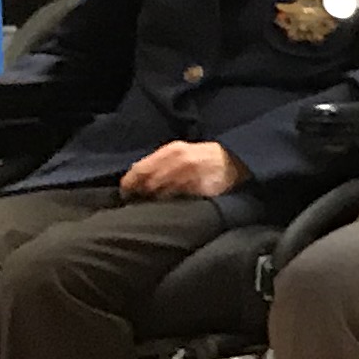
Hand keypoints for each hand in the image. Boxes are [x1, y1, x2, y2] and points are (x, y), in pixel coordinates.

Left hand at [118, 139, 241, 199]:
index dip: (129, 185)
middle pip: (148, 184)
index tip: (126, 195)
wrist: (232, 162)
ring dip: (155, 203)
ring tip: (155, 207)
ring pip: (161, 195)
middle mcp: (178, 162)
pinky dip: (171, 206)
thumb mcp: (178, 152)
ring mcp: (190, 176)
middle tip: (139, 203)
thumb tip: (132, 179)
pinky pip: (178, 202)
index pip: (139, 170)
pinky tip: (171, 207)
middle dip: (141, 195)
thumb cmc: (200, 158)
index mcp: (170, 151)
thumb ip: (156, 163)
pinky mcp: (201, 190)